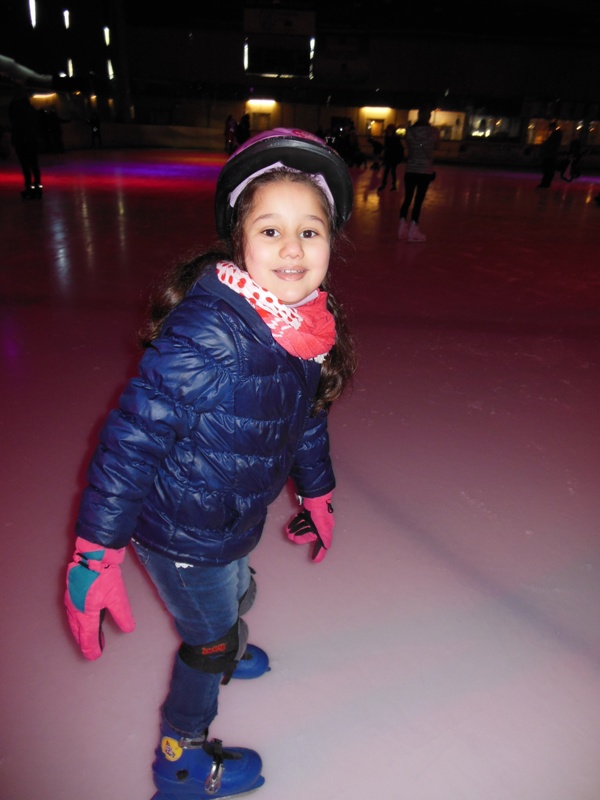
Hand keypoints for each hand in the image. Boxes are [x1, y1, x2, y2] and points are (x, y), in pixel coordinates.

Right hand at [64, 537, 134, 659]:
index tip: (95, 656)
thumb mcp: (117, 597)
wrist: (92, 555)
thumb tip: (128, 629)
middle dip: (85, 641)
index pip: (87, 637)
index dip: (91, 648)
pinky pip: (72, 612)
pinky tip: (83, 617)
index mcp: (85, 614)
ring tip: (88, 636)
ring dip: (80, 631)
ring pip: (73, 622)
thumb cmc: (104, 577)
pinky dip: (77, 620)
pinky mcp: (70, 592)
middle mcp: (74, 610)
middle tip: (92, 649)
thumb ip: (122, 615)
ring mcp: (70, 601)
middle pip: (78, 631)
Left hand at [285, 492, 334, 562]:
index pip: (321, 542)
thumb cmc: (320, 513)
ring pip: (303, 527)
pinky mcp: (306, 511)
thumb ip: (325, 538)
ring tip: (288, 532)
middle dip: (300, 536)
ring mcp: (312, 517)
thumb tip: (327, 548)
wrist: (314, 496)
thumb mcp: (324, 528)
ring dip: (295, 530)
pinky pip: (300, 519)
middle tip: (291, 537)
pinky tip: (289, 526)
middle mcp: (319, 523)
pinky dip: (295, 523)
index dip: (318, 551)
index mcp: (325, 528)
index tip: (314, 560)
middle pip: (309, 533)